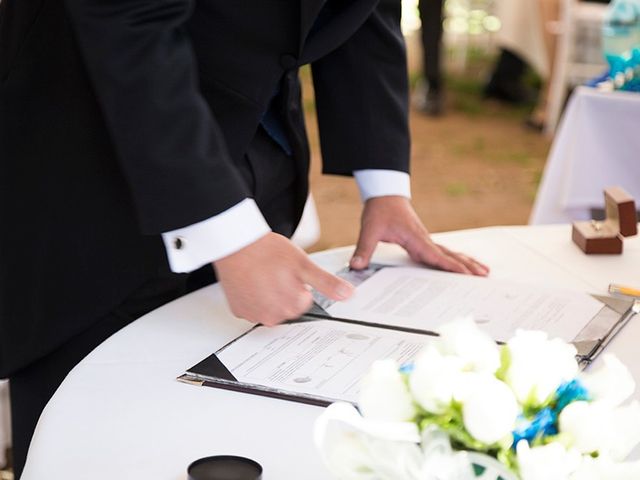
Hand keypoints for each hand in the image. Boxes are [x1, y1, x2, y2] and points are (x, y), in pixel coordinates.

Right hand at [213, 232, 353, 325]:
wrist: (235, 244)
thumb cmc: (267, 251)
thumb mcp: (304, 264)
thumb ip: (327, 283)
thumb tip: (348, 295)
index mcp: (292, 306)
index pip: (304, 301)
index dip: (299, 284)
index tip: (290, 273)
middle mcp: (272, 316)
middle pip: (288, 307)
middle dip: (285, 291)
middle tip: (276, 272)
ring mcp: (253, 314)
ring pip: (270, 308)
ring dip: (269, 295)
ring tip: (263, 275)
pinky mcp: (239, 310)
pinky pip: (252, 307)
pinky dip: (253, 297)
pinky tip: (251, 281)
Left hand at [349, 196, 488, 275]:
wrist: (385, 195)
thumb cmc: (380, 210)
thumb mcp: (369, 230)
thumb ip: (364, 249)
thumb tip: (356, 266)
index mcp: (415, 238)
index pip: (435, 255)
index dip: (450, 266)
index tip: (465, 274)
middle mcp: (424, 240)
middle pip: (449, 255)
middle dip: (467, 266)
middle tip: (484, 276)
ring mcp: (426, 240)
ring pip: (450, 253)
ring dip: (466, 262)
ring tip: (484, 272)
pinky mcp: (423, 241)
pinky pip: (442, 252)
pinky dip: (455, 259)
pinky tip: (463, 264)